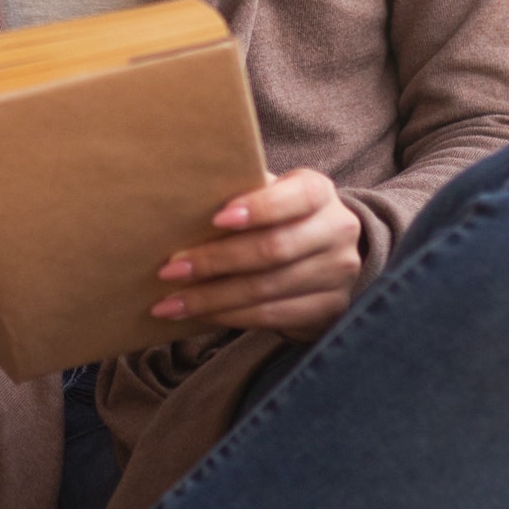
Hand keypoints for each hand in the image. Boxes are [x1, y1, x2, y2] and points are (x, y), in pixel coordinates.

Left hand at [150, 169, 361, 339]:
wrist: (324, 254)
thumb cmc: (280, 217)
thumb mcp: (270, 195)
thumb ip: (241, 192)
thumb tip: (186, 199)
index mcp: (319, 192)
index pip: (294, 198)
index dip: (258, 208)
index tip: (216, 219)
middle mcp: (337, 230)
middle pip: (273, 249)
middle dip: (216, 261)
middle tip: (170, 270)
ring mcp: (338, 273)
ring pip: (266, 289)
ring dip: (212, 298)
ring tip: (171, 303)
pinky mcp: (329, 308)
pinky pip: (271, 316)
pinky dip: (229, 317)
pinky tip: (200, 315)